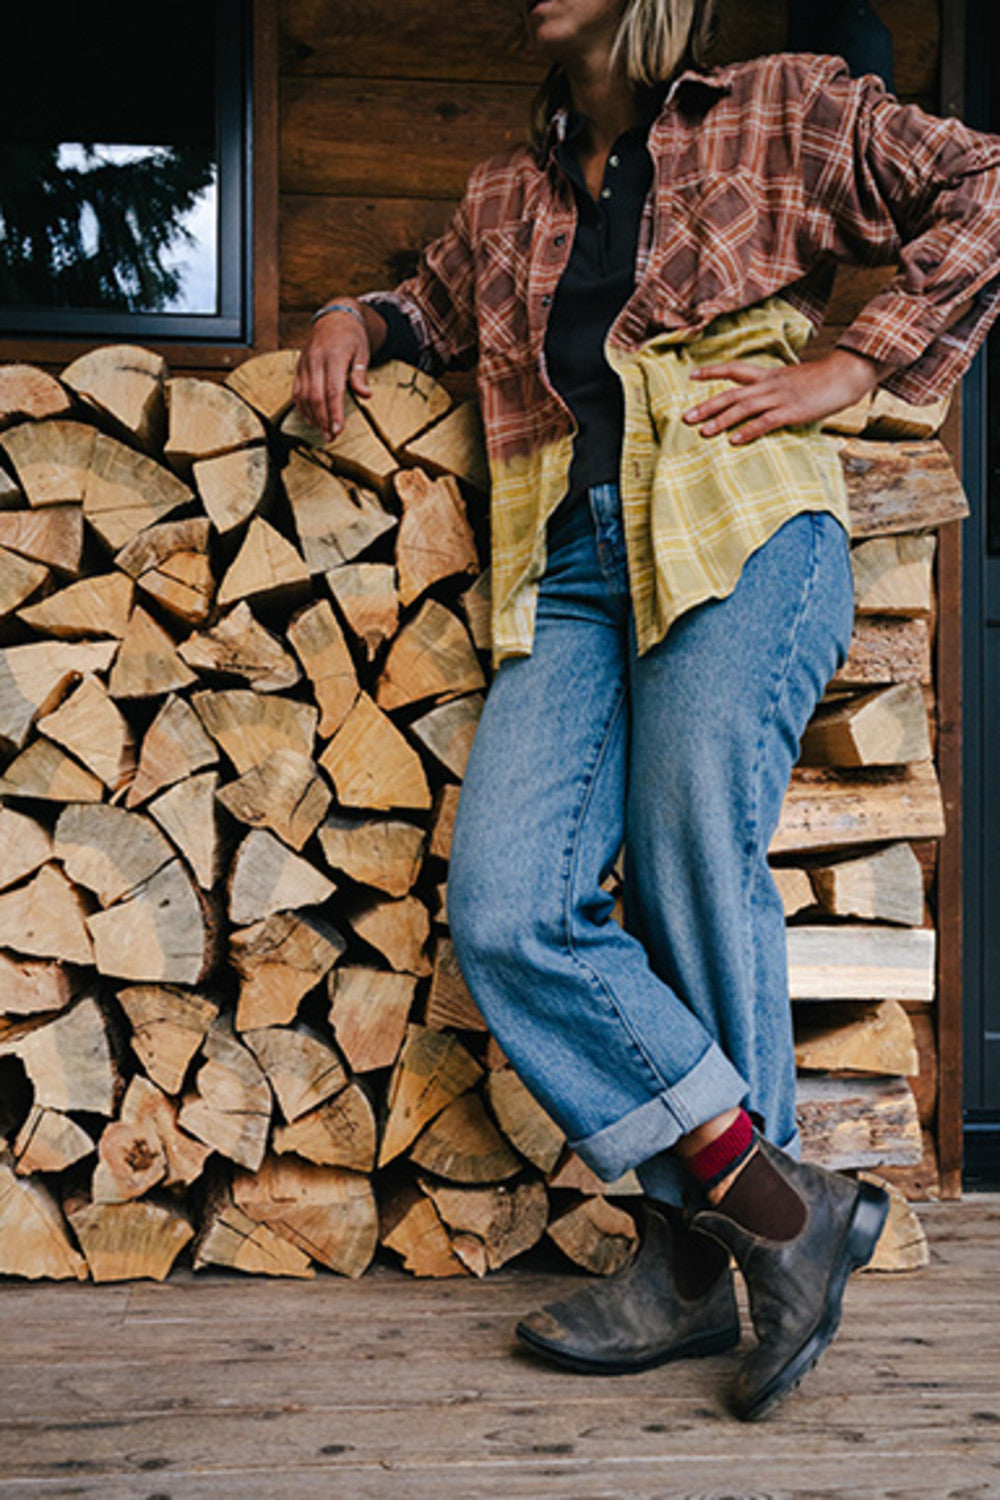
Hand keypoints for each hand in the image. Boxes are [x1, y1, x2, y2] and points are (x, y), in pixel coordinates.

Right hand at [293, 299, 383, 440]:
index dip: (335, 412)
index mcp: (333, 356)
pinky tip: (310, 420)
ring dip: (312, 417)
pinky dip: (301, 407)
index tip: (338, 430)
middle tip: (330, 437)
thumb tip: (366, 395)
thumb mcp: (362, 352)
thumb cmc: (352, 337)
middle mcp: (316, 361)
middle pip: (316, 396)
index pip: (333, 390)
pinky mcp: (299, 367)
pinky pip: (296, 391)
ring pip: (303, 396)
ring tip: (322, 432)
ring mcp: (305, 364)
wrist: (334, 318)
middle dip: (323, 419)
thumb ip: (360, 375)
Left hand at [683, 349, 886, 444]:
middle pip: (732, 393)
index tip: (692, 375)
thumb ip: (776, 390)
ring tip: (703, 431)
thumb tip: (764, 402)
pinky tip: (734, 441)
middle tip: (686, 417)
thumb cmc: (822, 381)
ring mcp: (780, 397)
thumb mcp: (794, 381)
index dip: (713, 372)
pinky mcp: (792, 411)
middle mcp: (770, 384)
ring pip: (744, 408)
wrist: (846, 374)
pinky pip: (765, 422)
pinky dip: (748, 431)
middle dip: (707, 406)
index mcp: (769, 375)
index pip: (735, 369)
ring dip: (721, 420)